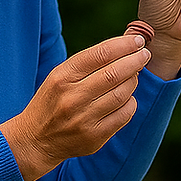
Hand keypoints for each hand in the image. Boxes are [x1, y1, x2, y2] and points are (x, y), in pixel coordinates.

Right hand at [0, 34, 150, 180]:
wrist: (35, 140)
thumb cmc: (53, 101)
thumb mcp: (59, 76)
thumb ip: (88, 62)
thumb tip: (125, 45)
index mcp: (62, 77)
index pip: (99, 55)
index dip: (123, 45)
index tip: (137, 41)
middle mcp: (72, 98)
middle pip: (113, 74)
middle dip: (134, 61)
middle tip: (145, 55)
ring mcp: (83, 119)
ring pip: (122, 94)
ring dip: (133, 81)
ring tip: (135, 75)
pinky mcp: (94, 137)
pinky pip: (124, 115)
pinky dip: (131, 103)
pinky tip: (128, 97)